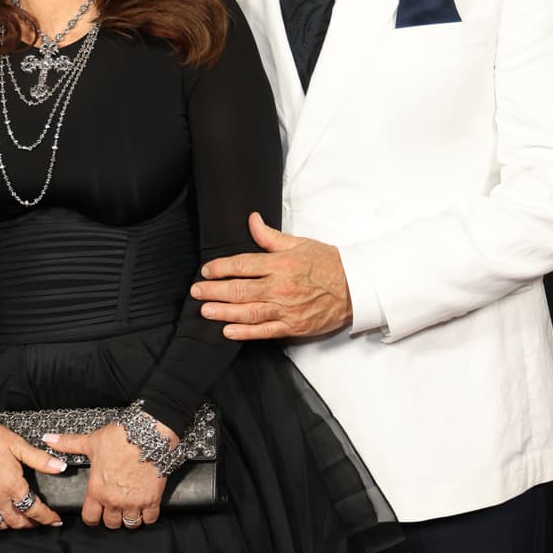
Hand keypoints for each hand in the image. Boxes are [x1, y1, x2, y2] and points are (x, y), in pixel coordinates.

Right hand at [0, 418, 65, 529]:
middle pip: (18, 522)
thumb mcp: (18, 445)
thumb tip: (60, 467)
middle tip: (40, 520)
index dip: (47, 517)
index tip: (54, 519)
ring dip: (13, 524)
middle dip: (32, 523)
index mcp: (11, 484)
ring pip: (0, 524)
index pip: (34, 509)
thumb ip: (40, 459)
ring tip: (21, 517)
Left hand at [44, 420, 173, 529]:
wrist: (149, 434)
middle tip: (115, 509)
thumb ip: (68, 444)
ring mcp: (134, 502)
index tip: (96, 514)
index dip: (92, 518)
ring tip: (130, 509)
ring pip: (131, 524)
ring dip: (130, 518)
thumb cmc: (120, 438)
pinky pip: (150, 519)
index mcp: (97, 490)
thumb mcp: (91, 442)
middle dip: (112, 518)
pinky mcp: (152, 499)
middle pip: (111, 524)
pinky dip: (148, 516)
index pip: (90, 518)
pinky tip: (146, 507)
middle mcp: (114, 500)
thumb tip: (48, 439)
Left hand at [190, 211, 351, 340]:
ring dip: (223, 311)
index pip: (242, 264)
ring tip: (205, 310)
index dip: (221, 268)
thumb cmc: (329, 263)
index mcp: (281, 264)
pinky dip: (245, 332)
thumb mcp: (299, 243)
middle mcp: (280, 287)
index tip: (207, 270)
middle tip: (197, 291)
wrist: (355, 287)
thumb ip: (270, 236)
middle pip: (239, 289)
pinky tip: (228, 331)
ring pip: (247, 311)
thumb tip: (251, 220)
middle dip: (214, 290)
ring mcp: (286, 309)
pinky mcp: (293, 326)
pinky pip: (264, 331)